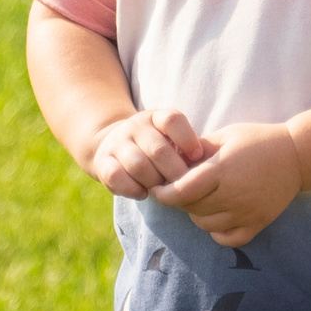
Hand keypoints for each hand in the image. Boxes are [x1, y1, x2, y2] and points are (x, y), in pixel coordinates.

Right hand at [89, 107, 214, 199]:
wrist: (113, 145)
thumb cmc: (155, 147)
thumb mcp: (171, 139)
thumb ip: (186, 148)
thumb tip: (207, 167)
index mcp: (156, 117)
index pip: (172, 120)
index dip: (188, 139)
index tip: (197, 157)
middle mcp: (136, 126)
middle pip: (158, 149)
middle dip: (174, 172)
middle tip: (184, 186)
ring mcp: (118, 143)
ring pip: (138, 165)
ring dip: (154, 182)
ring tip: (163, 190)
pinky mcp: (103, 161)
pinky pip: (117, 177)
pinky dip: (133, 189)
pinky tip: (143, 193)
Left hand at [155, 121, 303, 250]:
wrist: (297, 156)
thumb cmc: (258, 140)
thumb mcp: (225, 136)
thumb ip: (197, 150)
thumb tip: (170, 160)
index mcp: (222, 170)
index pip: (182, 192)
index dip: (165, 194)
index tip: (157, 189)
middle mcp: (233, 195)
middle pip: (191, 209)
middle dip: (180, 200)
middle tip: (182, 188)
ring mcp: (246, 213)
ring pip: (205, 225)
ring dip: (197, 214)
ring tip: (203, 198)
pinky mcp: (257, 224)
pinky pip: (226, 238)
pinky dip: (216, 231)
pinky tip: (218, 214)